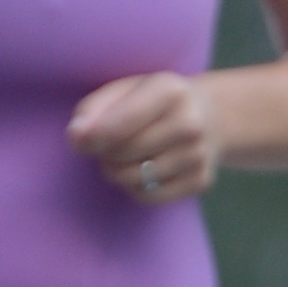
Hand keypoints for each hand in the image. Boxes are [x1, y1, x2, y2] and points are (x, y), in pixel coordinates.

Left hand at [68, 72, 221, 203]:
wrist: (211, 116)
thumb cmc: (153, 102)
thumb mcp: (124, 90)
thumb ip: (93, 109)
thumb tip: (76, 137)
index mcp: (170, 91)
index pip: (117, 126)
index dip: (90, 138)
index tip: (79, 140)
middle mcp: (190, 124)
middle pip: (122, 154)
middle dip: (104, 153)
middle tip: (107, 144)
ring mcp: (199, 155)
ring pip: (132, 179)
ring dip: (116, 171)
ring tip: (123, 156)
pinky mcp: (201, 181)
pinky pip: (148, 196)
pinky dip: (134, 187)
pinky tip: (143, 170)